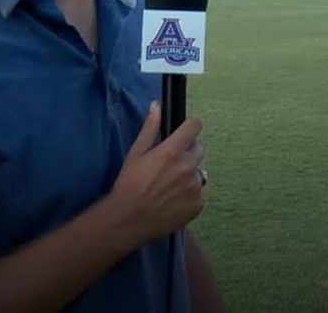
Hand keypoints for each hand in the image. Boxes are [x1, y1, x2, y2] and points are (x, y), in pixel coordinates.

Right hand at [108, 102, 205, 248]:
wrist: (128, 220)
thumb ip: (150, 128)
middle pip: (199, 149)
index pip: (195, 126)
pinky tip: (172, 200)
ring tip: (168, 186)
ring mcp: (195, 187)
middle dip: (187, 152)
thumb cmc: (129, 184)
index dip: (189, 127)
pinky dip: (189, 195)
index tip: (183, 132)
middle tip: (169, 165)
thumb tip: (157, 106)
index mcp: (173, 151)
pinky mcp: (198, 204)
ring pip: (198, 172)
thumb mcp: (135, 153)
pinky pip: (199, 193)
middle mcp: (188, 167)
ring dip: (188, 175)